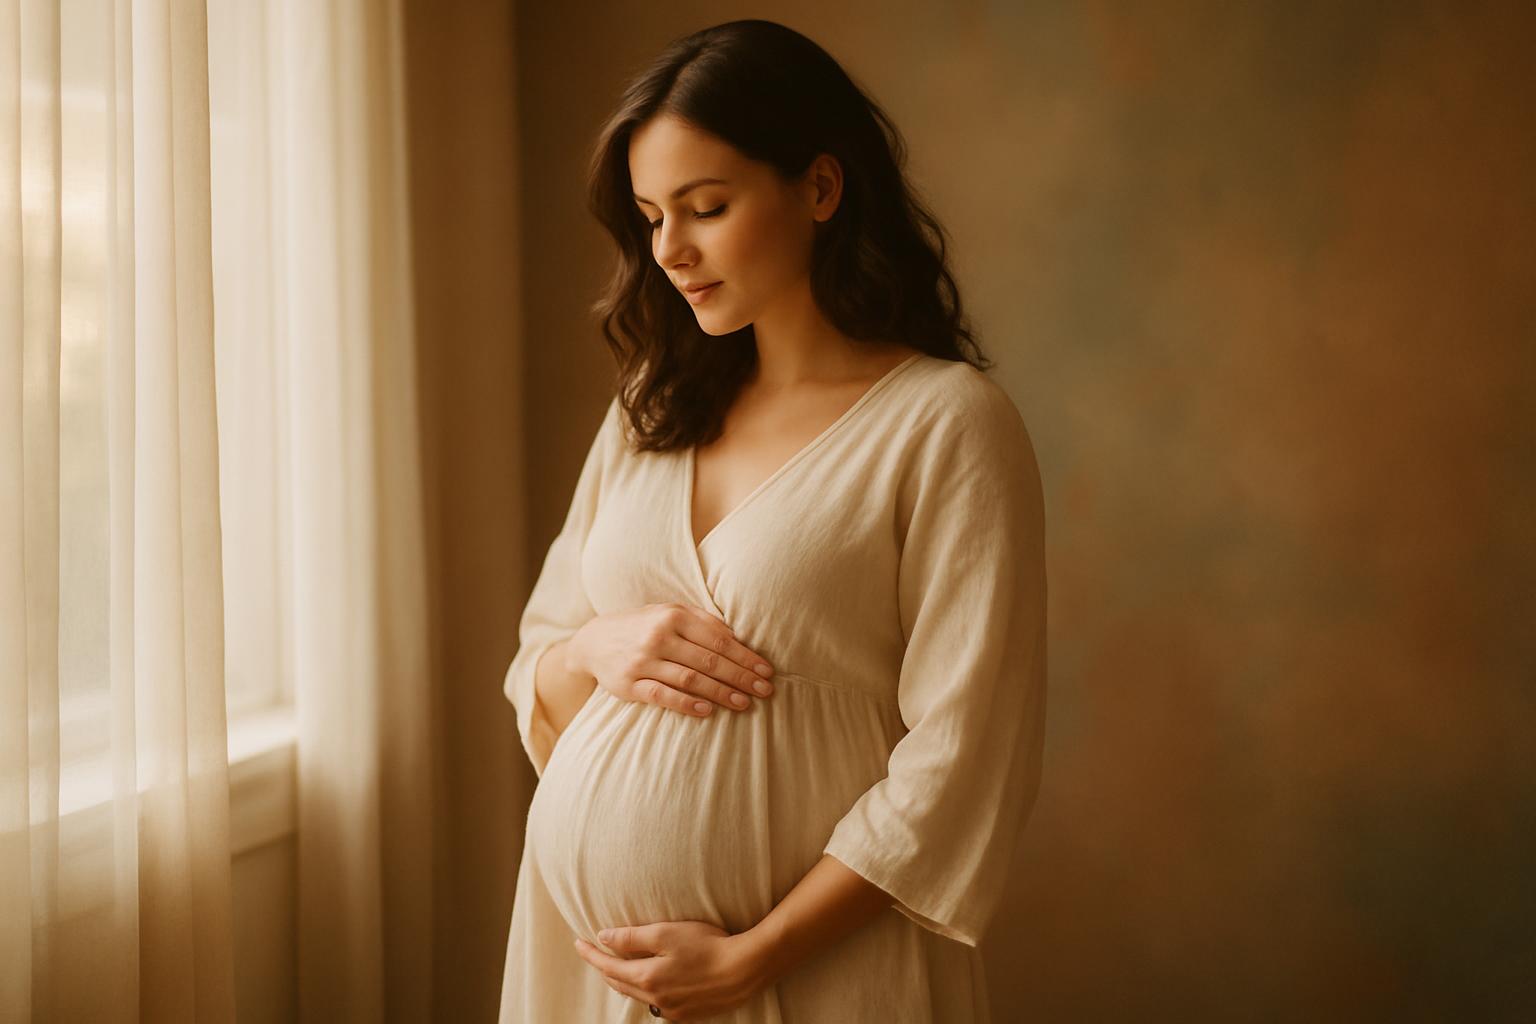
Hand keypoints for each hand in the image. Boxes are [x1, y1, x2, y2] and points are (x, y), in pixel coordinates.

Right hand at [566, 603, 775, 717]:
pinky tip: (708, 711)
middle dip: (740, 677)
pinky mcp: (630, 685)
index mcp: (673, 616)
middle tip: (764, 690)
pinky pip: (662, 696)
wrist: (594, 641)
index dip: (745, 656)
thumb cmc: (642, 626)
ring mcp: (643, 661)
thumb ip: (702, 621)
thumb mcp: (668, 612)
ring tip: (744, 703)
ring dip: (720, 693)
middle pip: (709, 660)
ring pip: (690, 679)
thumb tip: (738, 637)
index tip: (766, 670)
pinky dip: (686, 704)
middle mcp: (658, 636)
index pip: (719, 639)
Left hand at [573, 920, 768, 1020]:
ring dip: (624, 980)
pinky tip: (652, 982)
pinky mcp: (686, 1016)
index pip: (608, 966)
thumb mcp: (666, 933)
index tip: (578, 942)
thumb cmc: (708, 946)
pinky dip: (647, 991)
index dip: (591, 954)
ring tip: (619, 967)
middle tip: (594, 953)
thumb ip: (631, 937)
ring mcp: (671, 1010)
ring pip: (637, 996)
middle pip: (619, 983)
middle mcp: (654, 999)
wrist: (744, 970)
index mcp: (646, 977)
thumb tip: (603, 937)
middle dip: (604, 967)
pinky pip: (657, 1004)